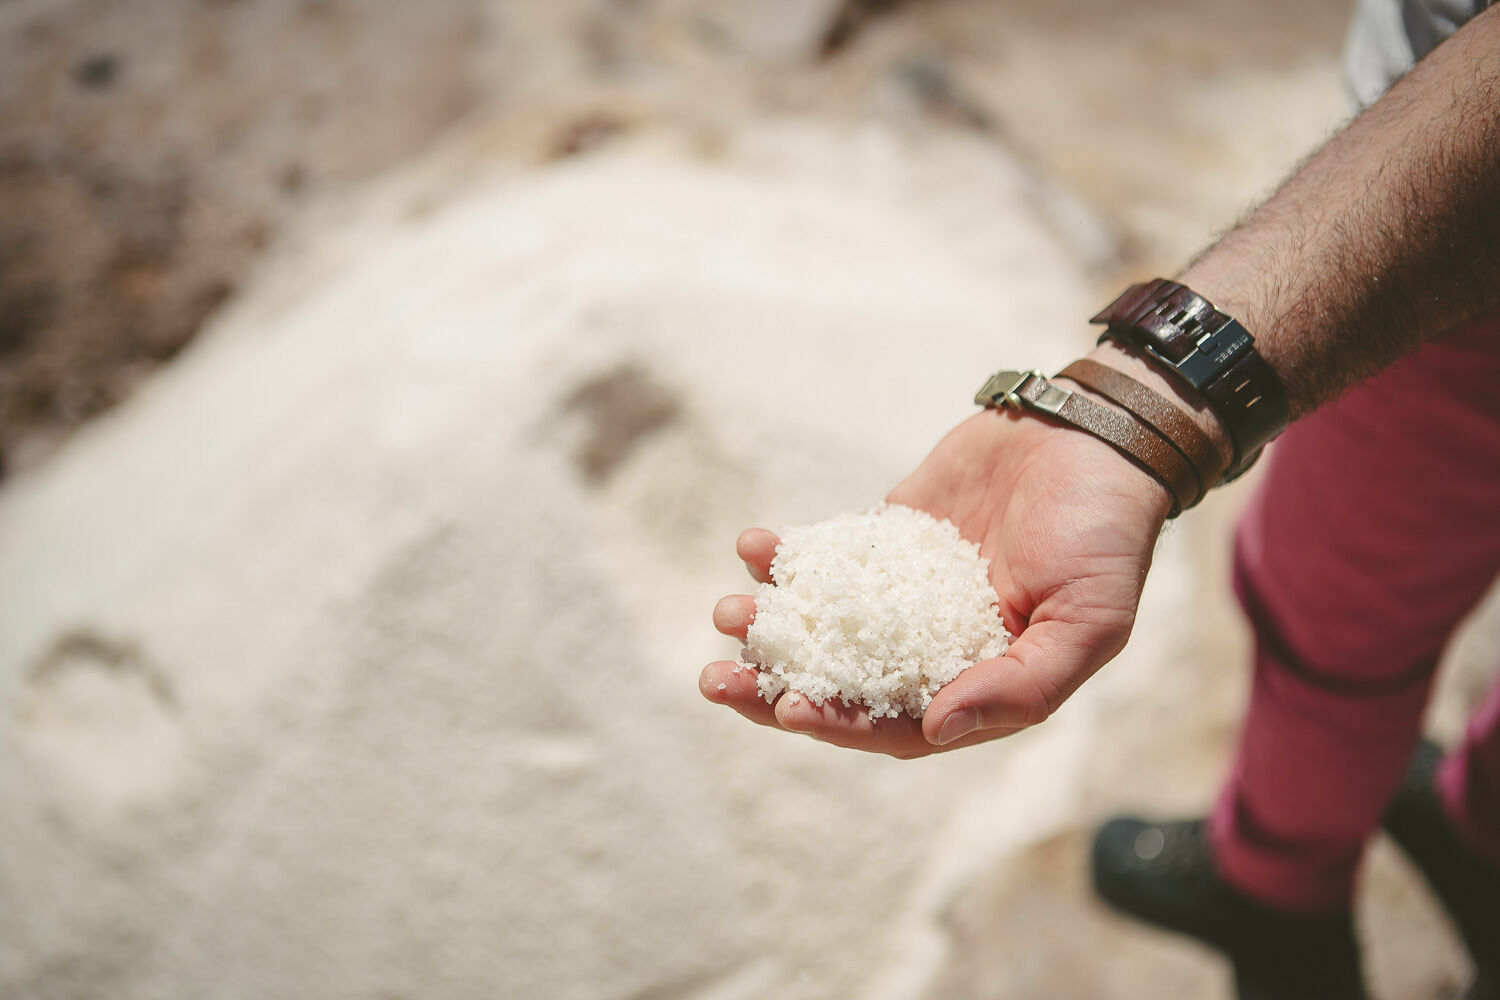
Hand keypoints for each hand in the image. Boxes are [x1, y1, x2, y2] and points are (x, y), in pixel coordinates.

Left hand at [700, 404, 1172, 757]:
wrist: (1092, 437)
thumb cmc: (1105, 535)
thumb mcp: (1088, 622)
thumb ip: (1020, 685)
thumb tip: (936, 728)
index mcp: (977, 684)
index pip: (893, 725)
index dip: (838, 723)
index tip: (787, 707)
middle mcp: (931, 649)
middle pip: (839, 684)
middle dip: (774, 686)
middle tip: (716, 677)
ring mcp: (902, 593)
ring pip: (823, 624)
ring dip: (772, 625)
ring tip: (728, 611)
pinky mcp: (886, 538)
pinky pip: (827, 558)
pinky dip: (788, 558)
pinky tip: (753, 547)